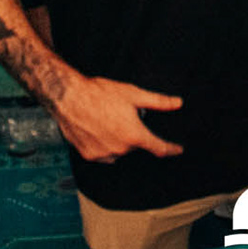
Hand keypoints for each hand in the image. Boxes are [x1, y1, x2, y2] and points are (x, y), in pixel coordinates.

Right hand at [50, 74, 183, 163]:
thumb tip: (177, 103)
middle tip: (122, 115)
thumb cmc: (100, 93)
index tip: (178, 150)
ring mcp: (104, 154)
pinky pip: (104, 153)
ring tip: (108, 120)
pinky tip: (98, 129)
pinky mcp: (89, 155)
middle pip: (135, 145)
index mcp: (135, 135)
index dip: (171, 149)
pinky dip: (105, 144)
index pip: (159, 148)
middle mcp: (121, 149)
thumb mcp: (133, 94)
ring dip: (119, 140)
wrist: (69, 98)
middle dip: (134, 133)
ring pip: (119, 150)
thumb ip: (158, 101)